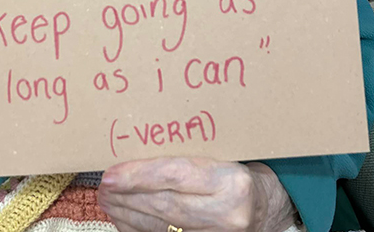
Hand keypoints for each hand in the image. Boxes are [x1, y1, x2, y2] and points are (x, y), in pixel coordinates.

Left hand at [98, 157, 296, 231]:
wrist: (270, 208)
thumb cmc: (246, 173)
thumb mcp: (228, 155)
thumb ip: (191, 155)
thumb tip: (140, 151)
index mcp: (233, 181)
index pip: (177, 177)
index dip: (140, 175)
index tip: (112, 173)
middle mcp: (226, 213)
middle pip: (165, 204)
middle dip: (127, 195)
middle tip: (103, 184)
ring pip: (160, 225)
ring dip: (127, 212)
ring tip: (106, 198)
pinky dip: (137, 228)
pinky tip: (122, 216)